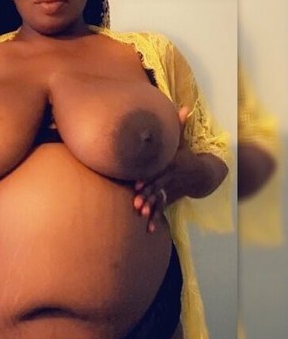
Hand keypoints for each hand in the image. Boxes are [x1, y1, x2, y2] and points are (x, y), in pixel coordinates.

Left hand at [133, 106, 189, 232]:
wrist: (203, 174)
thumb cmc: (186, 155)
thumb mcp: (184, 141)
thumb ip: (180, 126)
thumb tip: (185, 107)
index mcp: (171, 164)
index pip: (157, 172)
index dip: (147, 179)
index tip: (137, 184)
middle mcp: (170, 178)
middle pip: (157, 188)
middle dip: (147, 196)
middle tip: (136, 203)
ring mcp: (170, 190)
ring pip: (159, 200)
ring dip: (151, 208)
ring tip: (141, 214)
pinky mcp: (169, 198)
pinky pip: (162, 210)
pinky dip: (156, 220)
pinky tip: (149, 230)